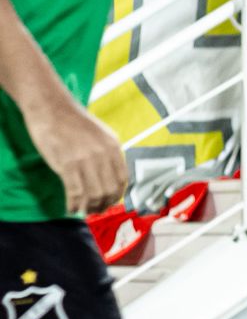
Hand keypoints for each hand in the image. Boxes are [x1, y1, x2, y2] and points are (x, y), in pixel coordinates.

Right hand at [26, 98, 126, 215]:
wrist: (52, 107)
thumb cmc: (73, 121)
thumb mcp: (101, 134)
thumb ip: (108, 153)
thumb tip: (112, 176)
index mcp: (114, 147)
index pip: (122, 180)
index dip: (116, 196)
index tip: (109, 203)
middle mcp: (103, 155)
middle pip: (109, 191)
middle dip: (103, 205)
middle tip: (95, 210)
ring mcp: (86, 160)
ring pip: (94, 195)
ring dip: (89, 208)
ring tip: (82, 210)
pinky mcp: (67, 164)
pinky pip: (75, 193)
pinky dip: (73, 205)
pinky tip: (70, 208)